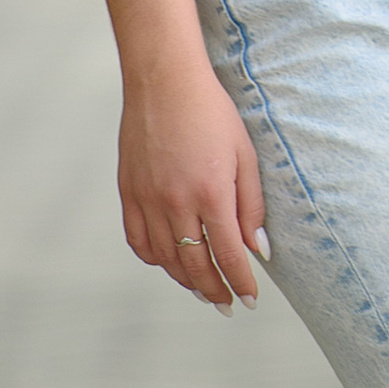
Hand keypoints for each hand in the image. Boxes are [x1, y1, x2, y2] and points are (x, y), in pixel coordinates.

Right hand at [119, 63, 267, 311]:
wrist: (164, 82)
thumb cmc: (213, 113)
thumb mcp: (245, 154)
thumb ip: (252, 205)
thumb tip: (260, 249)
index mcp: (211, 192)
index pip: (229, 255)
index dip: (240, 283)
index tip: (250, 299)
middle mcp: (176, 202)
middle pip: (195, 264)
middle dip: (215, 290)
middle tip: (228, 305)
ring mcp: (147, 199)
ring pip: (166, 259)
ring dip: (186, 280)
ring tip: (204, 290)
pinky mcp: (128, 193)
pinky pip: (139, 241)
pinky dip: (155, 259)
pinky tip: (170, 263)